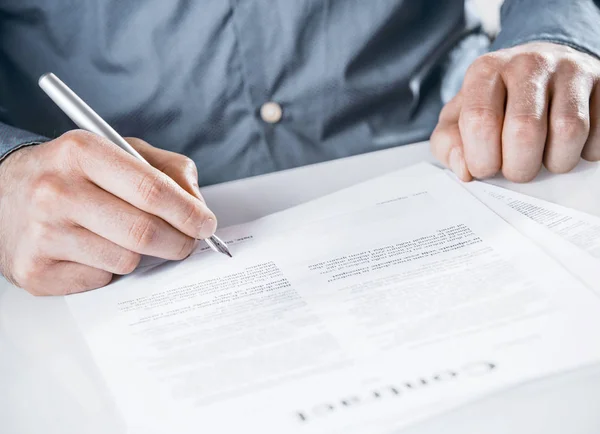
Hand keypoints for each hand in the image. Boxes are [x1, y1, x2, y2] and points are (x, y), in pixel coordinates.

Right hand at [0, 130, 216, 295]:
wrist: (4, 194)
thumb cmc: (74, 173)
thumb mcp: (119, 151)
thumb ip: (168, 170)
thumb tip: (198, 208)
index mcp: (81, 152)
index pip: (151, 189)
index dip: (188, 212)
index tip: (206, 224)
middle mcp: (55, 191)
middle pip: (142, 231)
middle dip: (179, 242)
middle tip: (187, 242)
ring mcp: (42, 234)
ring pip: (125, 260)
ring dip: (140, 255)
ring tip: (124, 237)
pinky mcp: (35, 271)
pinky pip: (101, 280)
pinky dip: (109, 269)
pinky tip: (93, 250)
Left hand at [431, 42, 599, 181]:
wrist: (538, 67)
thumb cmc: (495, 101)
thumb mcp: (458, 119)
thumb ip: (448, 145)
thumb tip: (464, 169)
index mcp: (486, 71)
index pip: (481, 122)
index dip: (482, 158)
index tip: (485, 168)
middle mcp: (528, 64)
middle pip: (525, 130)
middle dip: (518, 167)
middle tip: (516, 169)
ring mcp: (569, 70)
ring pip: (568, 131)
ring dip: (554, 162)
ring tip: (542, 157)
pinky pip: (599, 131)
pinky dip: (585, 152)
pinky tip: (567, 146)